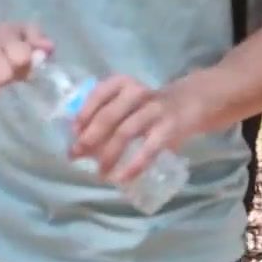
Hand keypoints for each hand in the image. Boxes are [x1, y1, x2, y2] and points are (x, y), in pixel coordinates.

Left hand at [69, 76, 199, 184]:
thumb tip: (79, 146)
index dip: (83, 114)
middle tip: (76, 156)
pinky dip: (135, 165)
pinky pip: (149, 148)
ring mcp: (154, 109)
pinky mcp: (169, 127)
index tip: (73, 133)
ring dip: (109, 155)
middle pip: (108, 116)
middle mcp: (137, 93)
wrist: (188, 103)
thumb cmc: (146, 107)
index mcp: (122, 83)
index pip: (98, 94)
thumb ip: (106, 117)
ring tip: (100, 172)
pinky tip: (124, 178)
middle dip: (89, 138)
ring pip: (125, 132)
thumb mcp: (127, 103)